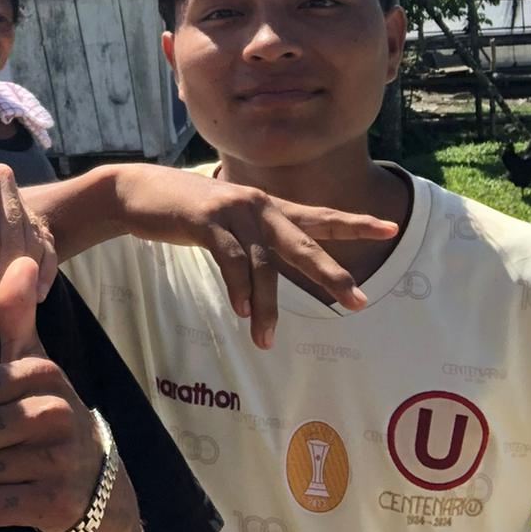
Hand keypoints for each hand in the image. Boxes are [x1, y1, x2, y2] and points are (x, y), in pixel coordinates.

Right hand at [112, 164, 398, 347]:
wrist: (139, 192)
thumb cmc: (185, 212)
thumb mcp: (228, 224)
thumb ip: (253, 242)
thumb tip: (270, 275)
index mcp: (267, 207)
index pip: (318, 216)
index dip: (355, 222)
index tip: (390, 229)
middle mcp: (258, 205)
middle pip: (302, 242)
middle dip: (331, 273)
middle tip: (358, 301)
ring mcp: (233, 211)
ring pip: (263, 263)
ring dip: (265, 306)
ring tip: (266, 339)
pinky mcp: (206, 220)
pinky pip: (230, 259)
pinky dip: (237, 287)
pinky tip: (240, 310)